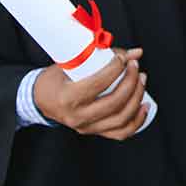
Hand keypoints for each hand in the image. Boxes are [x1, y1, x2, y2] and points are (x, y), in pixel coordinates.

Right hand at [34, 46, 148, 140]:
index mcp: (67, 98)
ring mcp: (87, 127)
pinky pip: (121, 132)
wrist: (41, 99)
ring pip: (121, 119)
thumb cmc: (55, 79)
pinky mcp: (94, 132)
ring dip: (137, 97)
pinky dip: (137, 120)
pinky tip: (144, 105)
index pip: (98, 84)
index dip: (115, 68)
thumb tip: (136, 53)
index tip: (123, 58)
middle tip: (135, 67)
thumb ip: (102, 56)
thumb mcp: (71, 63)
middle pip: (114, 102)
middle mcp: (77, 116)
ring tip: (141, 80)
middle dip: (131, 82)